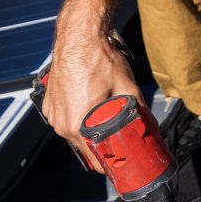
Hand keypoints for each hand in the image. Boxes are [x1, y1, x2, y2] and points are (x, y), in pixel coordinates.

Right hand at [41, 0, 140, 175]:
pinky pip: (64, 119)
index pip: (95, 160)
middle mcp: (61, 123)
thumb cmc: (98, 59)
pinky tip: (89, 107)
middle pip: (84, 148)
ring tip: (104, 123)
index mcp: (78, 126)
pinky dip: (76, 118)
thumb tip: (151, 125)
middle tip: (118, 142)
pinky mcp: (49, 103)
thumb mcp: (127, 87)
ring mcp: (53, 113)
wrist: (78, 36)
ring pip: (73, 134)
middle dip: (101, 148)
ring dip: (87, 132)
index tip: (120, 165)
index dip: (110, 165)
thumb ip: (139, 111)